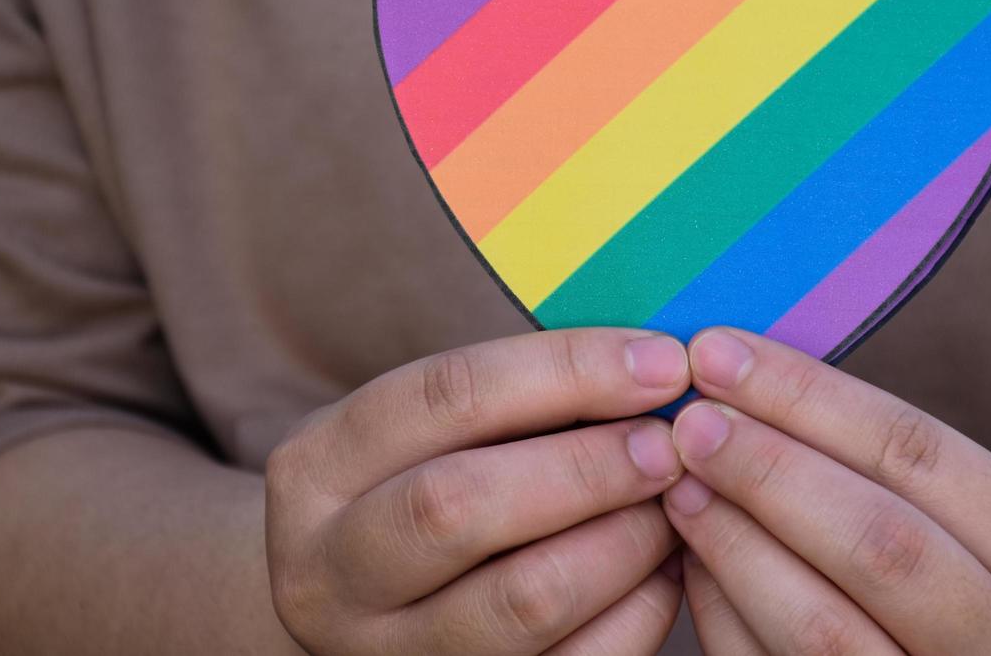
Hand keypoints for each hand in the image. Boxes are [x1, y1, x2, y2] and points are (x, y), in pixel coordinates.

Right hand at [265, 328, 690, 654]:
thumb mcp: (423, 431)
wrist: (359, 606)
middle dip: (589, 466)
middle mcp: (330, 569)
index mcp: (317, 467)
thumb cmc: (416, 484)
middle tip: (668, 444)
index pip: (446, 395)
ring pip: (523, 599)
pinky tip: (663, 568)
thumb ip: (514, 396)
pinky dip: (637, 611)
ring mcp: (386, 653)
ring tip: (673, 502)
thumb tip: (651, 364)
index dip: (566, 371)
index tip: (659, 362)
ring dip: (624, 541)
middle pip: (463, 504)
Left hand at [663, 327, 990, 654]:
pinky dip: (722, 610)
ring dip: (734, 543)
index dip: (803, 395)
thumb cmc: (945, 566)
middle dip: (768, 470)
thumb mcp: (949, 510)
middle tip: (688, 422)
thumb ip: (862, 450)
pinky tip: (691, 556)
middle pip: (878, 542)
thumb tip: (733, 367)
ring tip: (678, 484)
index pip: (914, 451)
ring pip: (820, 628)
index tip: (716, 352)